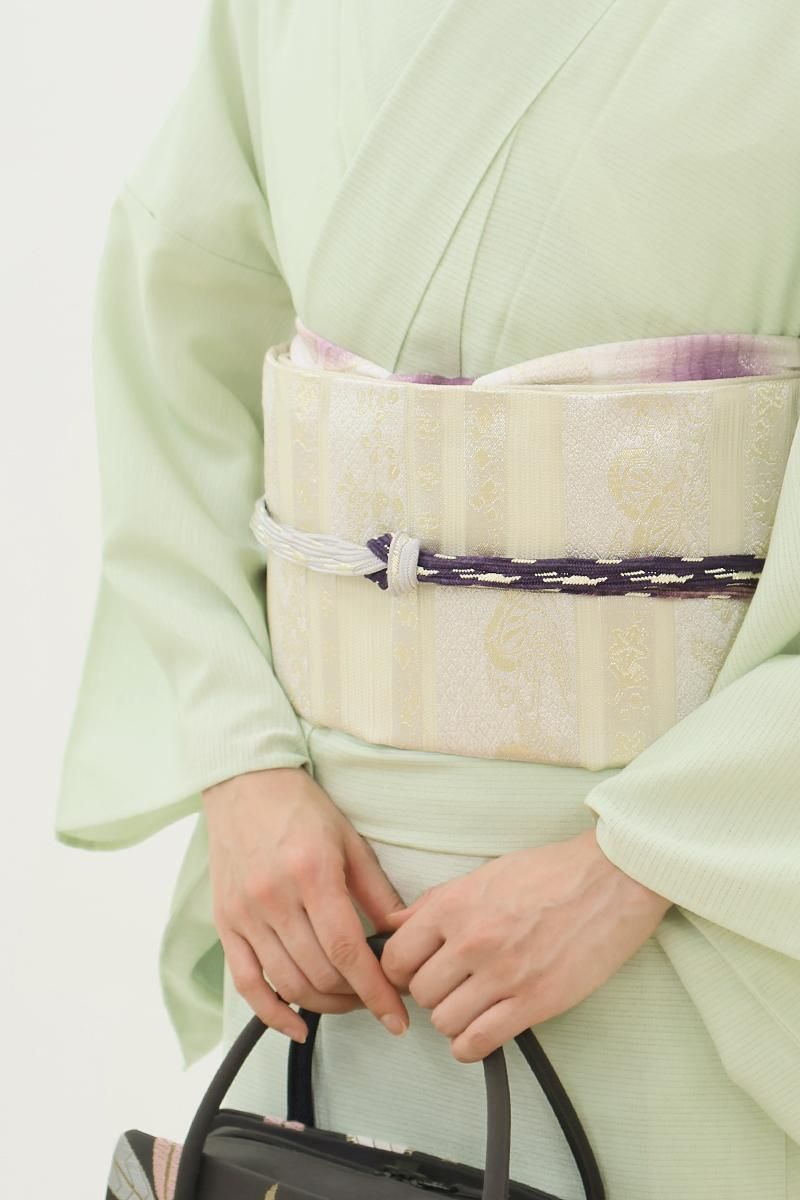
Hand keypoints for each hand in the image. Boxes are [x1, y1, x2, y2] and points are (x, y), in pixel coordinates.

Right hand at [203, 766, 409, 1042]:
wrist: (246, 784)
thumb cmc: (300, 808)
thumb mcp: (350, 840)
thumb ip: (377, 891)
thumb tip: (403, 935)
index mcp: (312, 874)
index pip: (347, 951)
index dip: (376, 992)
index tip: (397, 1016)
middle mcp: (274, 898)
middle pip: (320, 973)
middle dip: (357, 998)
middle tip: (379, 999)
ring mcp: (245, 914)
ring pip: (289, 983)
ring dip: (325, 1005)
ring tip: (349, 1002)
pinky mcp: (226, 923)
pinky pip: (247, 983)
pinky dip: (272, 1013)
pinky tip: (297, 1024)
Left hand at [378, 826, 671, 1062]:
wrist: (611, 879)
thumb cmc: (550, 873)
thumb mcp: (484, 875)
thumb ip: (435, 903)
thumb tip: (395, 924)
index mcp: (454, 905)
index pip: (396, 956)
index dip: (401, 969)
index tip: (414, 972)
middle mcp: (472, 941)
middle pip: (420, 993)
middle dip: (431, 993)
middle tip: (452, 985)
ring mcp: (502, 974)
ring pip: (444, 1021)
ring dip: (453, 1018)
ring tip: (473, 1004)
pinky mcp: (534, 1002)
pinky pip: (478, 1042)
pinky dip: (471, 1045)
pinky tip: (482, 1030)